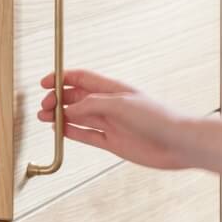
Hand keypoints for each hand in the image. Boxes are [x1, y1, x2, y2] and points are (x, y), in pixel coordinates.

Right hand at [38, 70, 192, 171]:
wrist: (178, 143)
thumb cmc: (159, 118)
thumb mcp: (121, 105)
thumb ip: (93, 104)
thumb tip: (70, 108)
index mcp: (113, 89)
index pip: (81, 78)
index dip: (61, 79)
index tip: (45, 83)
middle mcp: (110, 105)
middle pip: (76, 98)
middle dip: (57, 99)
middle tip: (44, 106)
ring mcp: (111, 124)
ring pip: (79, 117)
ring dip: (60, 116)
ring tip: (44, 118)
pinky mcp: (113, 142)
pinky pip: (87, 135)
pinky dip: (71, 133)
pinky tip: (60, 131)